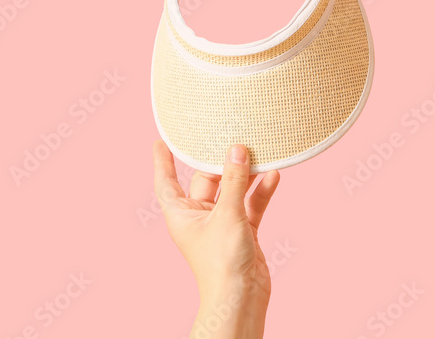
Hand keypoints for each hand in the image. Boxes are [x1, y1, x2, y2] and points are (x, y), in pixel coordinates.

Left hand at [153, 141, 280, 338]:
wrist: (240, 296)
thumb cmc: (221, 262)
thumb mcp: (228, 213)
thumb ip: (234, 179)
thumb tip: (237, 150)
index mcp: (182, 214)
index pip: (166, 182)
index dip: (162, 162)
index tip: (161, 142)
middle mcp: (200, 216)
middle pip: (206, 180)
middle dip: (219, 162)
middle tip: (232, 138)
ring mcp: (222, 223)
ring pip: (232, 191)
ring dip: (245, 175)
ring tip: (259, 154)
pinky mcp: (243, 230)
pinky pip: (251, 204)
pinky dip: (261, 191)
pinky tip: (273, 177)